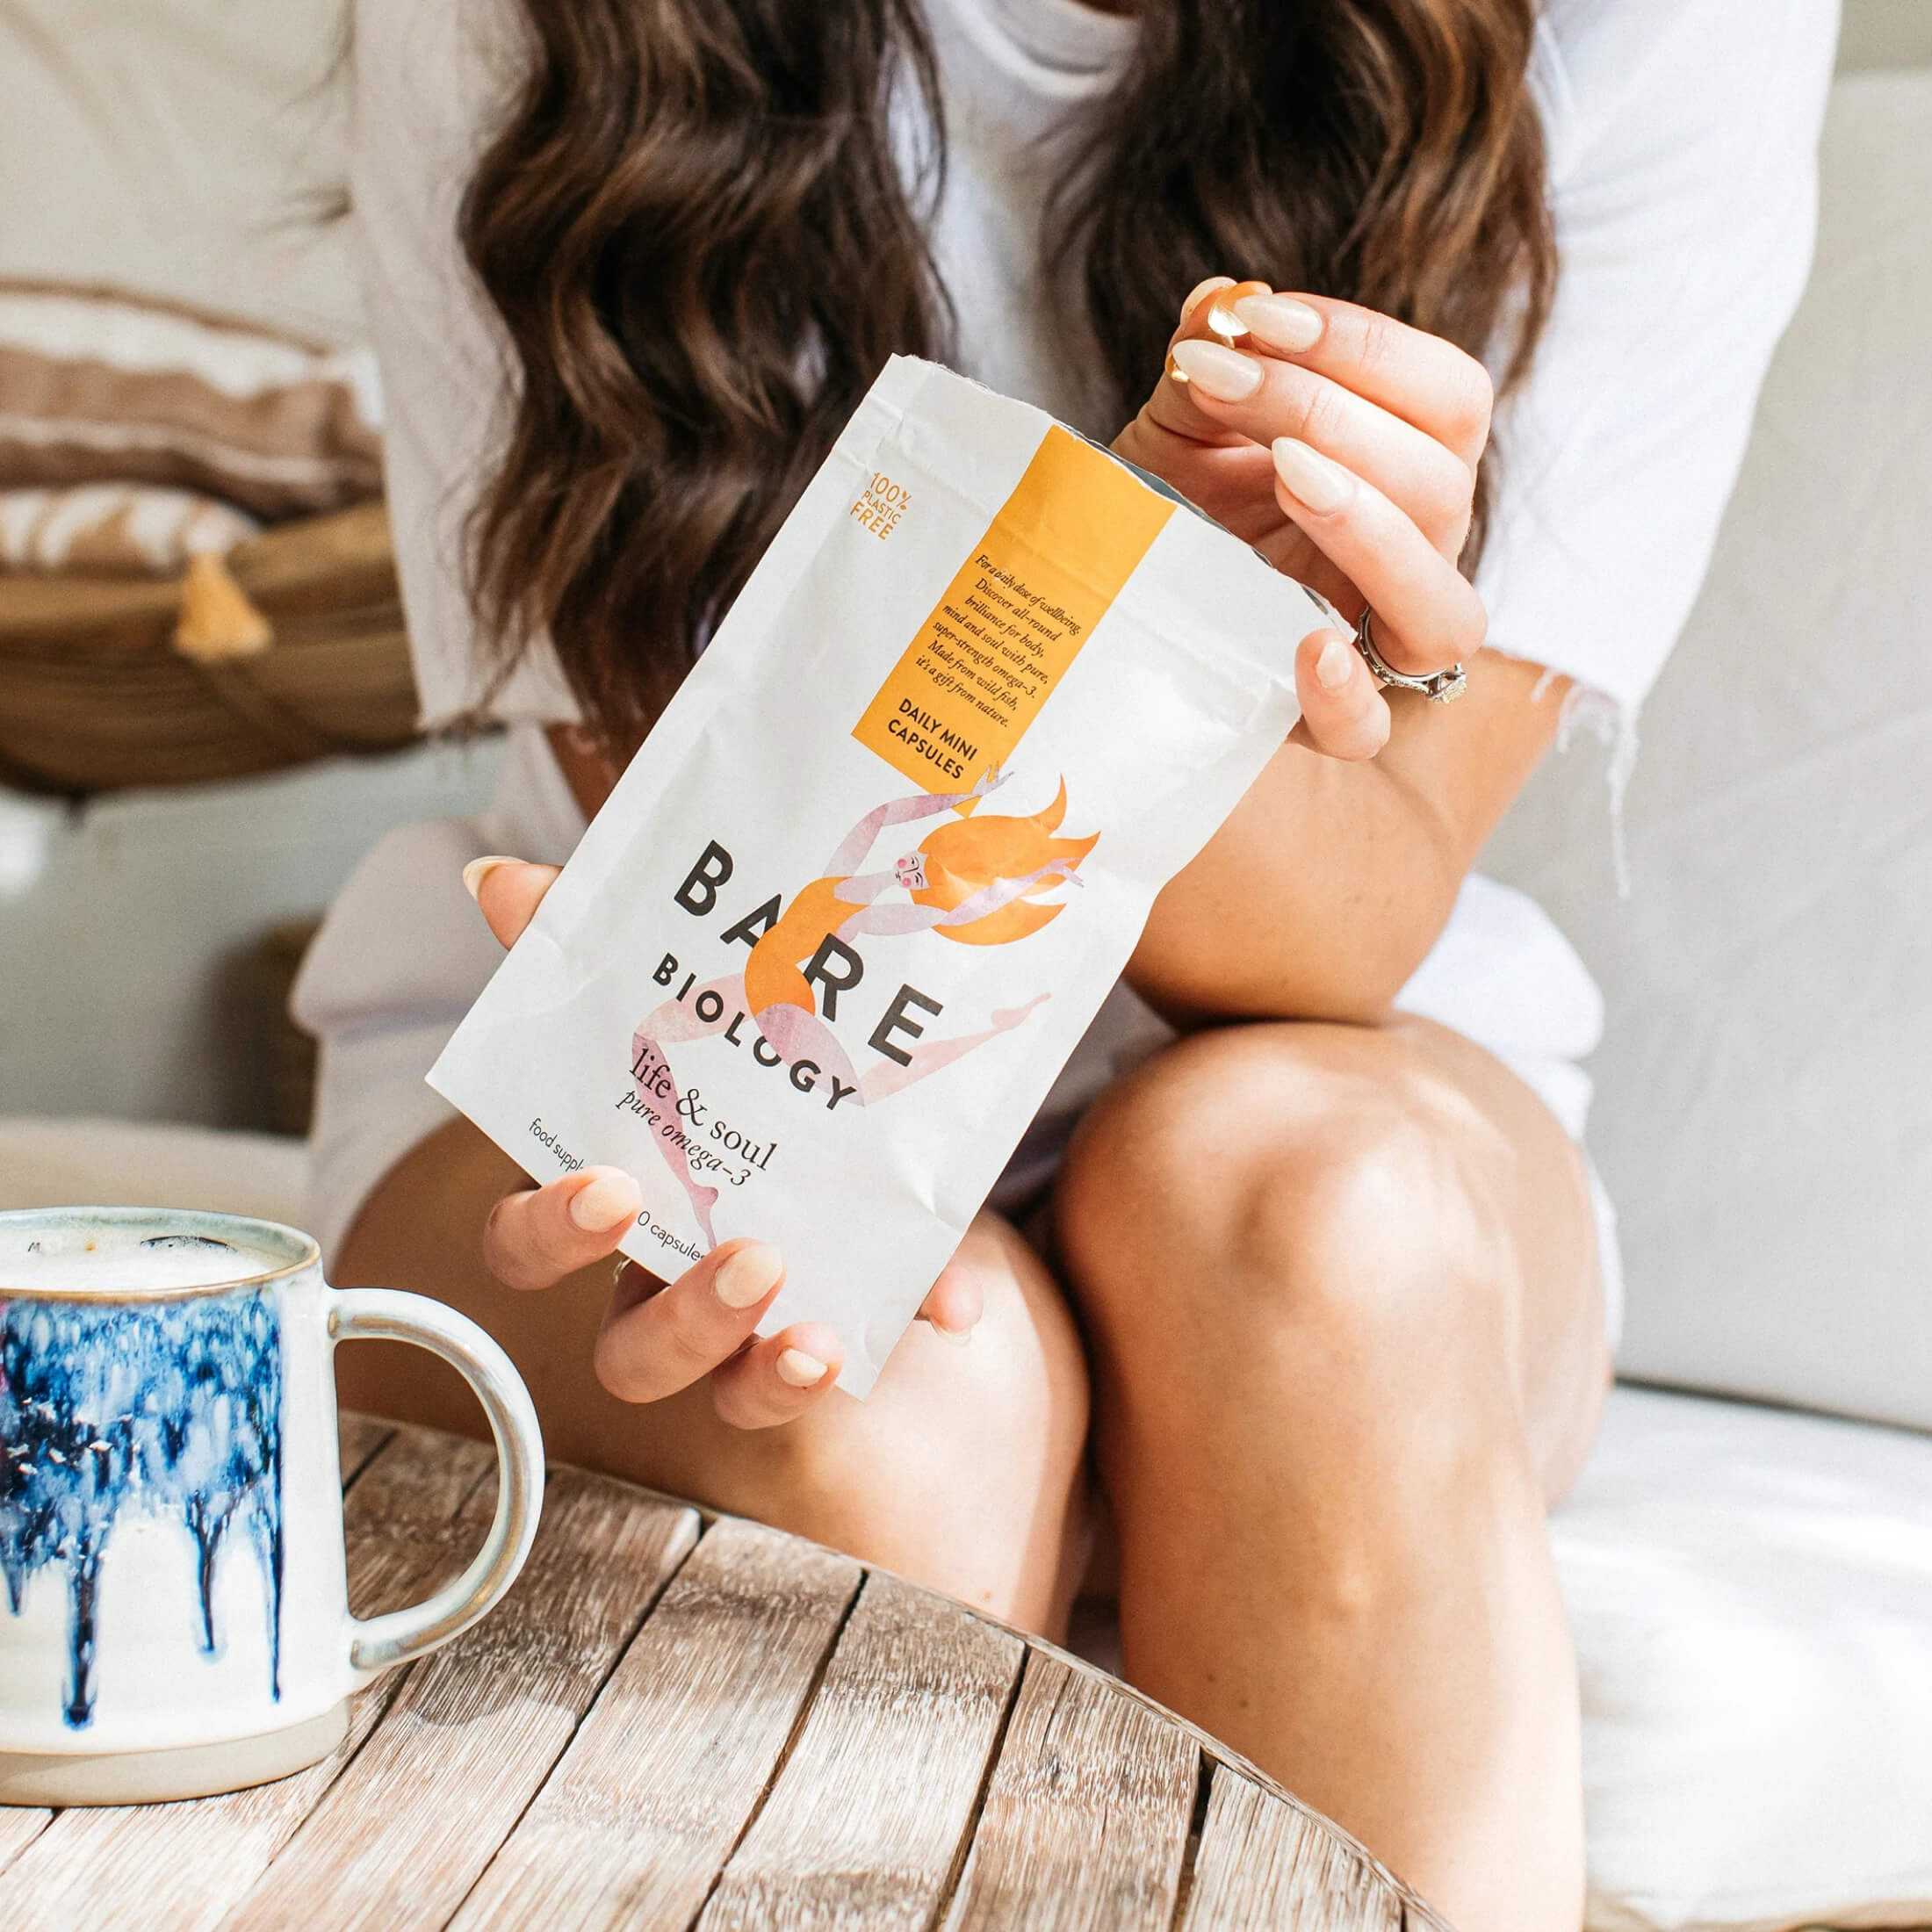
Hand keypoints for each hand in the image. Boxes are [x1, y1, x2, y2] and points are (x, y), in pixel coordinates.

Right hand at [457, 856, 982, 1422]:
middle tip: (750, 1257)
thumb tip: (495, 876)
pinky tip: (950, 1300)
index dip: (551, 1232)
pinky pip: (865, 1348)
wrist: (860, 1053)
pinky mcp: (843, 1315)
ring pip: (726, 1390)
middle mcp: (667, 1275)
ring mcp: (754, 1315)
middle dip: (679, 1322)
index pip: (528, 1244)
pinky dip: (903, 1320)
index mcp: (612, 1194)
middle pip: (626, 1354)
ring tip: (814, 1332)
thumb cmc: (736, 1038)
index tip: (610, 1189)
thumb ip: (591, 942)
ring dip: (762, 1371)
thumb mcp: (678, 983)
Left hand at [1113, 276, 1492, 761]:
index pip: (1449, 398)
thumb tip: (1225, 300)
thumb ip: (1207, 358)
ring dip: (1369, 526)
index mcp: (1404, 470)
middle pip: (1445, 483)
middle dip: (1333, 414)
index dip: (1368, 347)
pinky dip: (1347, 694)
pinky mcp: (1322, 719)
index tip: (1260, 318)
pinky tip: (1306, 646)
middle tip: (1228, 381)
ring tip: (1282, 472)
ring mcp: (1375, 643)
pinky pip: (1369, 728)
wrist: (1105, 592)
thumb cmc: (1168, 499)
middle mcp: (1414, 555)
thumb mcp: (1177, 421)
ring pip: (1443, 606)